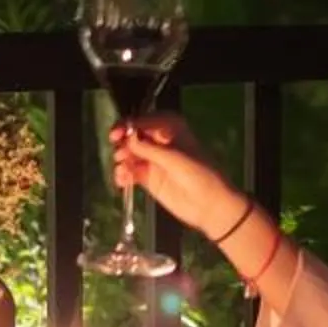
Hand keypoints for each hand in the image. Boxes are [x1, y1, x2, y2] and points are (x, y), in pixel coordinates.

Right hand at [109, 113, 244, 235]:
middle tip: (119, 155)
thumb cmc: (199, 175)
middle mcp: (159, 141)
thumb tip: (128, 139)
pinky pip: (129, 172)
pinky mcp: (148, 178)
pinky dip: (123, 175)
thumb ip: (150, 149)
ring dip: (122, 160)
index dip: (128, 125)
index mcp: (170, 128)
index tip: (116, 135)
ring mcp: (153, 160)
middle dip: (122, 143)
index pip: (144, 120)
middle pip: (132, 135)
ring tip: (124, 171)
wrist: (211, 206)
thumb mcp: (175, 159)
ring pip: (128, 153)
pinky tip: (122, 182)